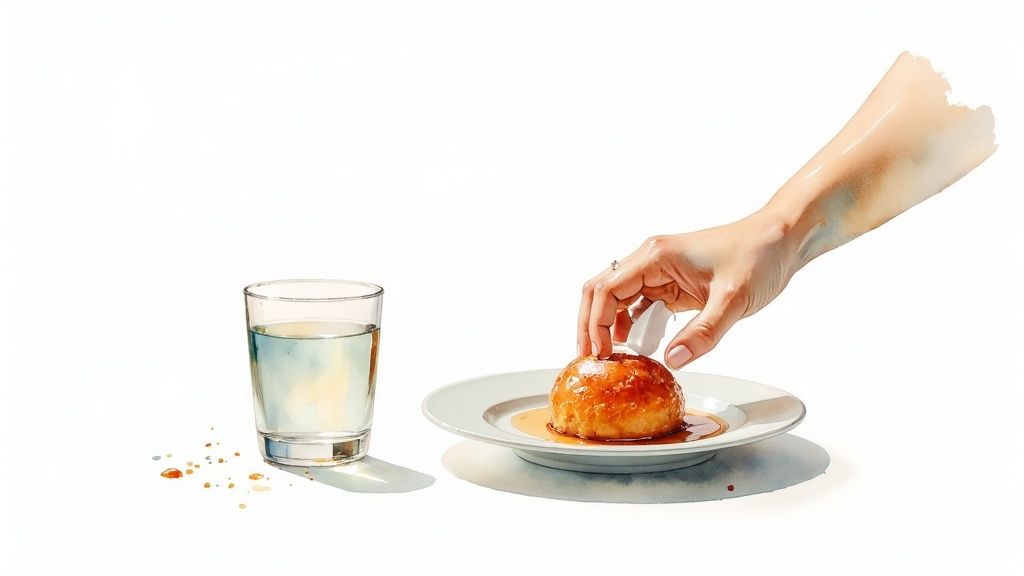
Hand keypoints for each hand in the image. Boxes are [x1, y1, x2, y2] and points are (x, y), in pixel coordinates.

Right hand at [577, 211, 797, 367]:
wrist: (782, 238)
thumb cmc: (759, 256)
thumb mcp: (733, 300)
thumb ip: (702, 333)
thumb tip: (670, 361)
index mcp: (656, 256)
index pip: (606, 290)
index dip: (595, 325)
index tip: (599, 356)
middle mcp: (650, 260)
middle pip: (601, 292)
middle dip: (590, 326)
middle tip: (590, 361)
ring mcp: (659, 271)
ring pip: (617, 300)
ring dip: (609, 328)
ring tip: (613, 361)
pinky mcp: (671, 284)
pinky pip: (639, 306)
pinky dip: (633, 327)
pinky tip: (639, 348)